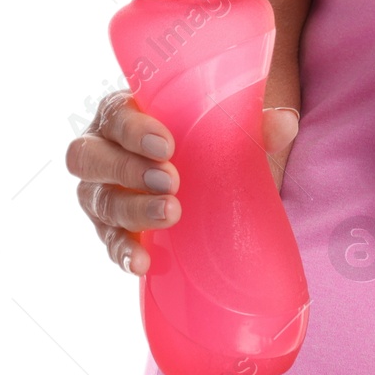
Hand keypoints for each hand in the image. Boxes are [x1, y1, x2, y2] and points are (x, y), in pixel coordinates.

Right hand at [66, 93, 300, 274]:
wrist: (200, 176)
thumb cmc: (202, 138)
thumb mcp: (224, 128)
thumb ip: (253, 123)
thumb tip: (286, 123)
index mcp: (123, 113)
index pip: (114, 113)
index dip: (132, 129)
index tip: (166, 144)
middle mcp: (101, 149)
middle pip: (89, 157)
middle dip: (128, 169)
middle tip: (171, 181)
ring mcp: (99, 191)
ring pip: (98, 200)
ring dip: (132, 209)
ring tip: (171, 213)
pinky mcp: (109, 228)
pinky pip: (106, 242)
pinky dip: (122, 252)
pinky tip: (142, 262)